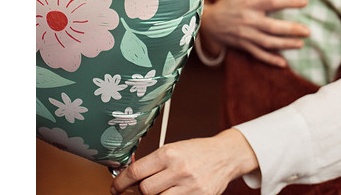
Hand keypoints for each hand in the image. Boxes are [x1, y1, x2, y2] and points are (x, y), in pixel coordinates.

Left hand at [110, 129, 258, 194]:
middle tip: (139, 188)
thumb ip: (154, 162)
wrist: (225, 155)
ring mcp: (189, 187)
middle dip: (139, 191)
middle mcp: (179, 169)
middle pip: (145, 190)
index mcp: (170, 152)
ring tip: (159, 189)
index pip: (136, 172)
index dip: (121, 182)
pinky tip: (170, 193)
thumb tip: (130, 176)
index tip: (116, 187)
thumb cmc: (197, 151)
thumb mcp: (175, 149)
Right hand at [201, 0, 309, 66]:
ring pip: (268, 42)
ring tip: (301, 44)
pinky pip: (258, 55)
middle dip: (291, 29)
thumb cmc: (228, 4)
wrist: (209, 22)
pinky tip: (283, 63)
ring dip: (285, 44)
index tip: (305, 2)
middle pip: (272, 26)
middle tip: (308, 30)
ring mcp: (246, 35)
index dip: (289, 1)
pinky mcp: (244, 46)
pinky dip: (270, 60)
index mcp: (250, 4)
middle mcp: (249, 20)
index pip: (272, 2)